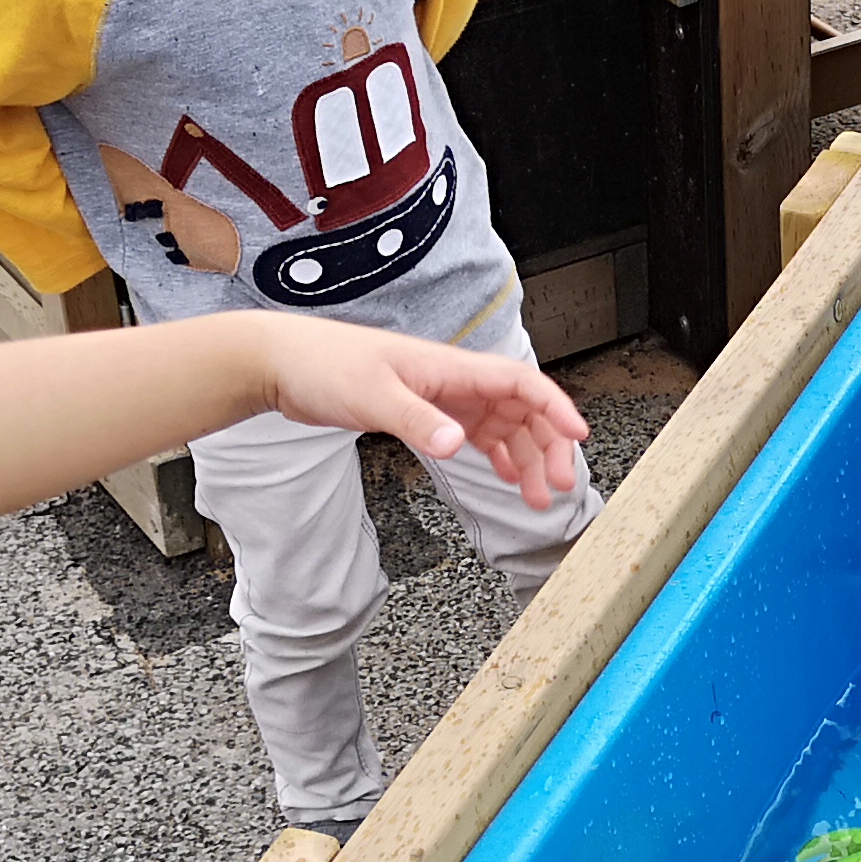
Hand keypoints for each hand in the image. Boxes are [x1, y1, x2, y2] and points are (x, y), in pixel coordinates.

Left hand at [263, 322, 590, 510]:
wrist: (283, 363)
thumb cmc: (324, 365)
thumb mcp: (373, 396)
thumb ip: (417, 420)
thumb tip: (457, 443)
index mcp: (450, 368)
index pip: (520, 382)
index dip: (554, 407)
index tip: (577, 437)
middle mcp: (454, 380)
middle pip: (521, 410)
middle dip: (545, 447)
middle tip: (554, 487)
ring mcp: (441, 396)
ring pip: (502, 426)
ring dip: (523, 458)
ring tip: (533, 498)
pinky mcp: (424, 411)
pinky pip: (475, 433)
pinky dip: (495, 455)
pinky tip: (501, 477)